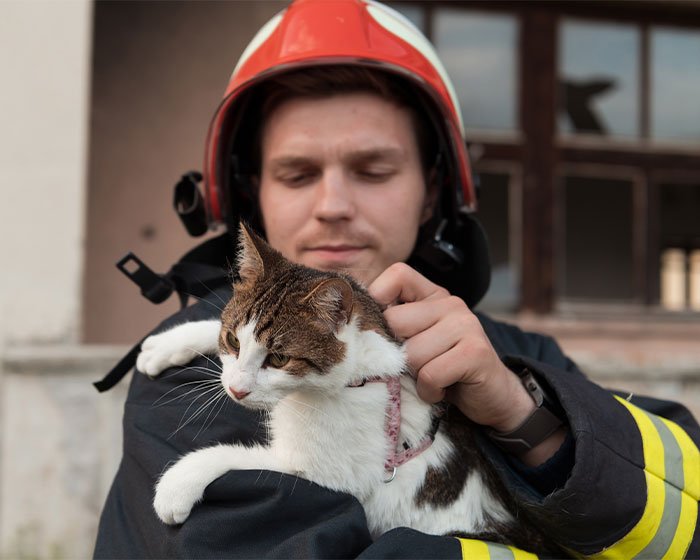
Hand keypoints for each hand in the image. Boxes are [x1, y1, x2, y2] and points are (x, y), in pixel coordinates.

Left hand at [368, 263, 564, 464]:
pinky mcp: (475, 353)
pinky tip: (441, 390)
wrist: (492, 397)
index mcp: (433, 295)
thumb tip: (351, 321)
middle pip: (395, 321)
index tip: (385, 330)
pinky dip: (430, 390)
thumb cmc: (444, 368)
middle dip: (397, 352)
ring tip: (431, 379)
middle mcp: (451, 304)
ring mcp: (466, 325)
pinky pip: (430, 374)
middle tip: (414, 365)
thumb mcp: (417, 339)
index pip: (397, 274)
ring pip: (412, 353)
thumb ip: (394, 326)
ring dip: (415, 376)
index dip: (379, 298)